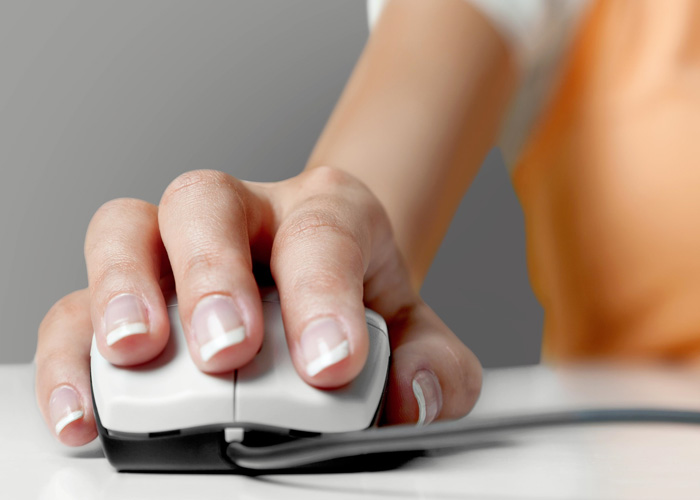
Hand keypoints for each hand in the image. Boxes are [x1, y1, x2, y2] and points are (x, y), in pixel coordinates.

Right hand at [35, 167, 481, 445]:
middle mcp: (242, 215)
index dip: (322, 295)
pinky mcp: (130, 294)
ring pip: (124, 232)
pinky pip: (76, 307)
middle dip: (210, 275)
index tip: (331, 366)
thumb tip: (412, 395)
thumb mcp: (416, 334)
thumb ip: (434, 364)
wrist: (328, 286)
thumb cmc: (361, 304)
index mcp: (323, 212)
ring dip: (121, 295)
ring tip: (135, 357)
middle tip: (227, 350)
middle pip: (205, 204)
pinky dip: (73, 356)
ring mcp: (176, 249)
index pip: (320, 233)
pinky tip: (86, 408)